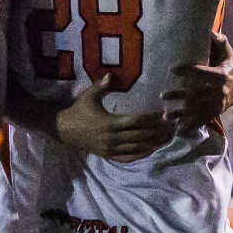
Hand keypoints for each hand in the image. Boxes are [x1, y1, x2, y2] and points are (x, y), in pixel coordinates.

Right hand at [56, 74, 173, 162]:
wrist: (64, 130)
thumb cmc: (78, 111)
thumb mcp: (88, 96)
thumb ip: (101, 86)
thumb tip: (110, 74)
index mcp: (110, 122)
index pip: (135, 121)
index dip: (149, 118)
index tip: (160, 114)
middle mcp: (112, 137)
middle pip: (139, 136)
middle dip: (154, 132)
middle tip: (167, 128)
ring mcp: (110, 148)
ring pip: (135, 148)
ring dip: (150, 144)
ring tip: (163, 139)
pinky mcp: (107, 155)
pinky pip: (126, 158)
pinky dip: (139, 156)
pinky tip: (149, 151)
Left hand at [162, 32, 232, 126]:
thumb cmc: (230, 68)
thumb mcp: (228, 55)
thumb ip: (220, 43)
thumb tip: (212, 31)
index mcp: (220, 75)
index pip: (200, 72)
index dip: (186, 71)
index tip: (172, 70)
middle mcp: (218, 90)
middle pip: (195, 93)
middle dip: (178, 95)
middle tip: (162, 95)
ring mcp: (217, 103)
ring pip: (197, 109)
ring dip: (180, 114)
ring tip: (165, 116)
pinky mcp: (216, 112)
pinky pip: (202, 120)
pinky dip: (190, 126)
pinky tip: (178, 129)